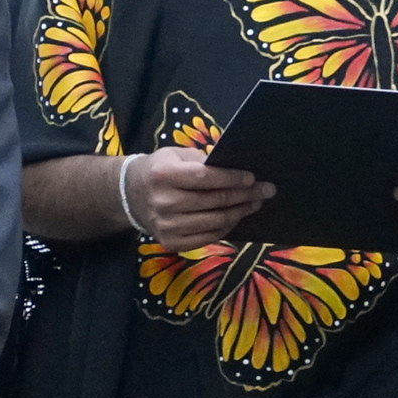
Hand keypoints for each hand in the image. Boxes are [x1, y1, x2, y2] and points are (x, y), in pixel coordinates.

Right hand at [125, 146, 270, 248]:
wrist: (131, 196)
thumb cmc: (160, 170)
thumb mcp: (176, 155)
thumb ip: (203, 162)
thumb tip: (237, 171)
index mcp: (163, 175)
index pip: (205, 179)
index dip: (232, 179)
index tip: (252, 178)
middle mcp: (163, 202)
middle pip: (214, 201)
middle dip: (244, 195)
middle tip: (266, 190)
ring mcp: (166, 226)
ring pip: (214, 221)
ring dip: (239, 212)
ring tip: (254, 204)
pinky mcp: (170, 242)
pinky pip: (208, 237)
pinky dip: (226, 227)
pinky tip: (235, 217)